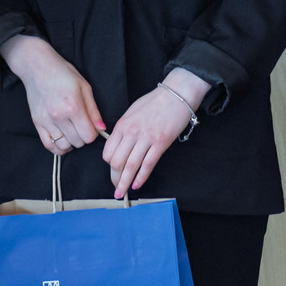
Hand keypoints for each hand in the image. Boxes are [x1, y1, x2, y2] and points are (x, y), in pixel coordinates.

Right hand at [0, 34, 104, 154]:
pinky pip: (48, 145)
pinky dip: (58, 147)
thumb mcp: (84, 86)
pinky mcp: (37, 123)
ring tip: (73, 132)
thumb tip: (101, 128)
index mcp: (73, 106)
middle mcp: (59, 116)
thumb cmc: (62, 73)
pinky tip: (63, 140)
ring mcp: (46, 121)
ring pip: (64, 146)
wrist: (38, 67)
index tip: (92, 126)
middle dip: (83, 137)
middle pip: (78, 142)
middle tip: (82, 126)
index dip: (94, 133)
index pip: (88, 135)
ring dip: (71, 142)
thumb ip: (93, 110)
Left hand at [103, 69, 206, 198]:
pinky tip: (137, 185)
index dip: (109, 164)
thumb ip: (125, 128)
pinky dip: (141, 177)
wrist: (176, 94)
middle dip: (115, 178)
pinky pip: (148, 164)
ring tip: (122, 192)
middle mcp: (131, 132)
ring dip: (125, 182)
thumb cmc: (155, 101)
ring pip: (130, 166)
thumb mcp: (133, 111)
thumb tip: (119, 143)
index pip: (108, 151)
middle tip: (116, 187)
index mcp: (122, 125)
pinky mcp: (160, 143)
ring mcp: (146, 138)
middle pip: (117, 161)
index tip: (112, 170)